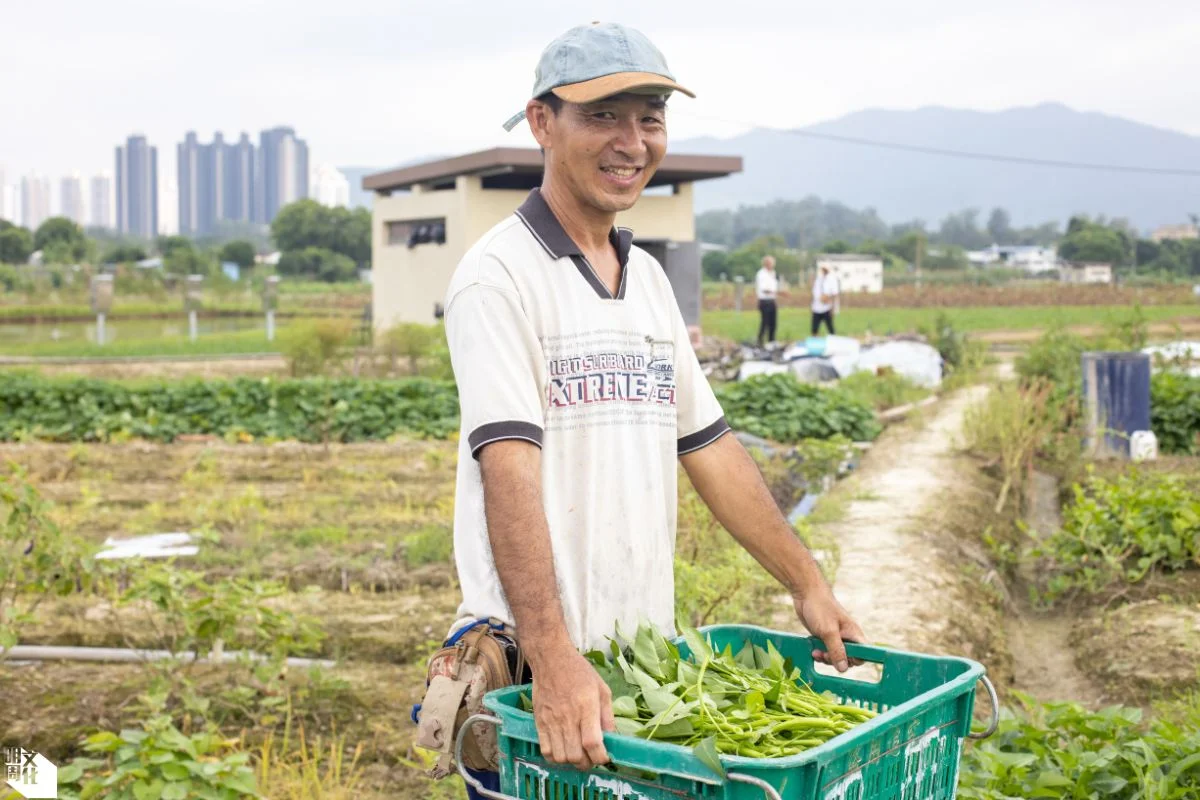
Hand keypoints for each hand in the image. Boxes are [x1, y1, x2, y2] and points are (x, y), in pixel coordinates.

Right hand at [529, 649, 615, 769]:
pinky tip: (563, 750)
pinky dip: (555, 758)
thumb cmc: (579, 671)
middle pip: (576, 756)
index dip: (600, 757)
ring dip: (571, 762)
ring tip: (577, 754)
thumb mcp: (602, 689)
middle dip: (587, 763)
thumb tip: (611, 738)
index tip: (605, 758)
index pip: (592, 743)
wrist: (551, 659)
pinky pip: (545, 751)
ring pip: (560, 757)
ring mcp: (551, 721)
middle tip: (591, 758)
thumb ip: (607, 716)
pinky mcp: (539, 722)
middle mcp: (568, 717)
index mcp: (586, 707)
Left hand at [793, 588, 865, 671]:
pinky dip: (820, 653)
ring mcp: (835, 638)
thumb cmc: (820, 608)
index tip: (842, 660)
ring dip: (825, 658)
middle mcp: (847, 637)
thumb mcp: (828, 631)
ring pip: (835, 657)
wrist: (805, 593)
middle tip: (824, 654)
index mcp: (854, 634)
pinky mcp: (825, 638)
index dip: (855, 660)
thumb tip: (843, 669)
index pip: (864, 654)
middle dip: (836, 661)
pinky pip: (825, 652)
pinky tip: (813, 650)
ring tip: (816, 652)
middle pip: (848, 659)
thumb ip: (836, 650)